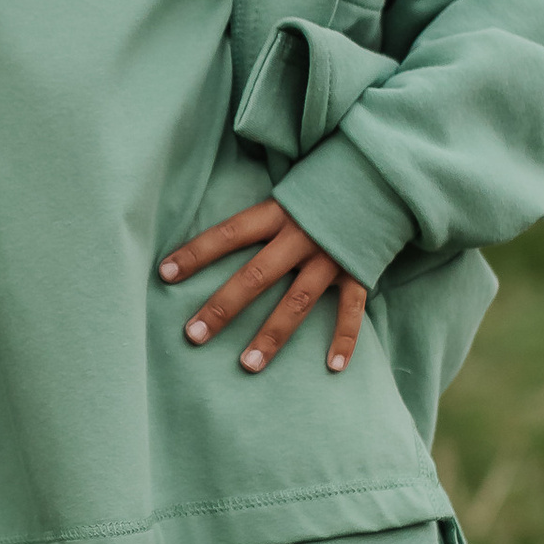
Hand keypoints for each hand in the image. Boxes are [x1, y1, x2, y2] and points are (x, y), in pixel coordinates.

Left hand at [157, 198, 367, 373]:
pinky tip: (333, 367)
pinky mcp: (358, 271)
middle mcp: (302, 237)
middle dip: (223, 307)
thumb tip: (220, 234)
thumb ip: (261, 214)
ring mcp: (331, 257)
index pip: (229, 234)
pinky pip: (352, 311)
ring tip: (247, 365)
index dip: (197, 253)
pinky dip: (345, 339)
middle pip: (256, 275)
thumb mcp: (287, 190)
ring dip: (271, 336)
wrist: (380, 176)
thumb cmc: (322, 187)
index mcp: (278, 212)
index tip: (164, 274)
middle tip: (193, 335)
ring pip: (296, 302)